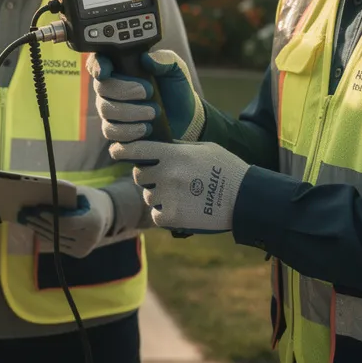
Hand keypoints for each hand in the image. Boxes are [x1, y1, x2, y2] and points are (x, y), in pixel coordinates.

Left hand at [16, 185, 114, 257]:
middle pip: (59, 232)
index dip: (52, 218)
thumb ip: (64, 196)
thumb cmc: (89, 200)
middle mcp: (90, 238)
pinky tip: (36, 229)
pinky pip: (58, 245)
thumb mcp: (80, 193)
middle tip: (27, 215)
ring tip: (28, 221)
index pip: (68, 223)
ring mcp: (85, 248)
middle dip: (41, 223)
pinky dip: (46, 237)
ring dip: (40, 230)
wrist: (104, 216)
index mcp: (93, 221)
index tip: (39, 211)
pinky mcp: (79, 253)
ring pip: (57, 240)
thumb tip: (41, 195)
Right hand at [89, 50, 205, 143]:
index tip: (107, 72)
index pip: (98, 62)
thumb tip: (146, 58)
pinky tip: (146, 128)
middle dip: (124, 90)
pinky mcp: (117, 131)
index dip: (97, 66)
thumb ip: (164, 59)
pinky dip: (128, 131)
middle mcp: (111, 89)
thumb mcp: (176, 69)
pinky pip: (111, 132)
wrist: (187, 117)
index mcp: (120, 68)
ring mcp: (111, 111)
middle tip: (148, 92)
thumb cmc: (176, 88)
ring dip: (129, 112)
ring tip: (153, 113)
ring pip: (105, 111)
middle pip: (101, 88)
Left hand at [109, 140, 249, 233]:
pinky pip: (156, 216)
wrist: (246, 198)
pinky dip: (164, 215)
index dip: (122, 150)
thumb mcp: (204, 149)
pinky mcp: (174, 217)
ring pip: (148, 197)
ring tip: (180, 196)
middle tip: (165, 180)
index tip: (116, 151)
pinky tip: (178, 211)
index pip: (136, 149)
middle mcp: (167, 174)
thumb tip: (160, 145)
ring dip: (158, 197)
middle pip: (140, 176)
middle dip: (148, 177)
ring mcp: (169, 196)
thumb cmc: (228, 169)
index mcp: (173, 154)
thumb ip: (178, 147)